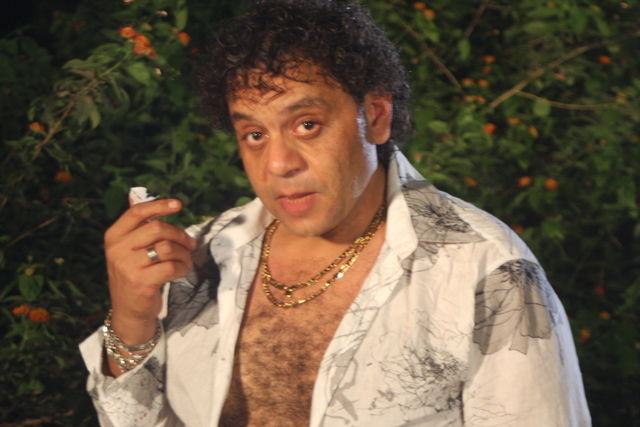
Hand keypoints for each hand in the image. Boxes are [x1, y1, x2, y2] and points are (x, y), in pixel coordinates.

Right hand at [104, 198, 195, 344]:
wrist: (129, 311)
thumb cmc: (135, 275)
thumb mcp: (129, 250)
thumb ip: (138, 227)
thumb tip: (143, 196)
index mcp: (113, 236)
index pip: (137, 212)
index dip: (159, 205)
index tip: (178, 205)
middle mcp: (117, 250)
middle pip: (158, 229)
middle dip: (180, 235)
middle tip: (190, 244)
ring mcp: (127, 266)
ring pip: (168, 248)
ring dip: (184, 254)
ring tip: (186, 260)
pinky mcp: (141, 282)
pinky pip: (172, 266)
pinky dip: (183, 267)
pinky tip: (181, 271)